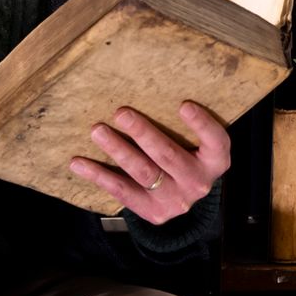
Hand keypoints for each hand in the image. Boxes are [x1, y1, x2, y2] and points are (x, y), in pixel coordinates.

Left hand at [69, 101, 230, 223]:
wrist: (182, 198)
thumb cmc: (187, 155)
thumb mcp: (198, 142)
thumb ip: (186, 124)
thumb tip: (150, 82)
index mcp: (216, 161)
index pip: (215, 141)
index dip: (201, 124)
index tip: (184, 105)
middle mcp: (199, 183)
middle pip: (168, 155)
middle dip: (142, 132)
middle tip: (120, 112)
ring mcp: (176, 201)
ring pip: (143, 172)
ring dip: (117, 149)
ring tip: (97, 131)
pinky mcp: (153, 213)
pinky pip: (122, 191)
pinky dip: (99, 175)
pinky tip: (79, 163)